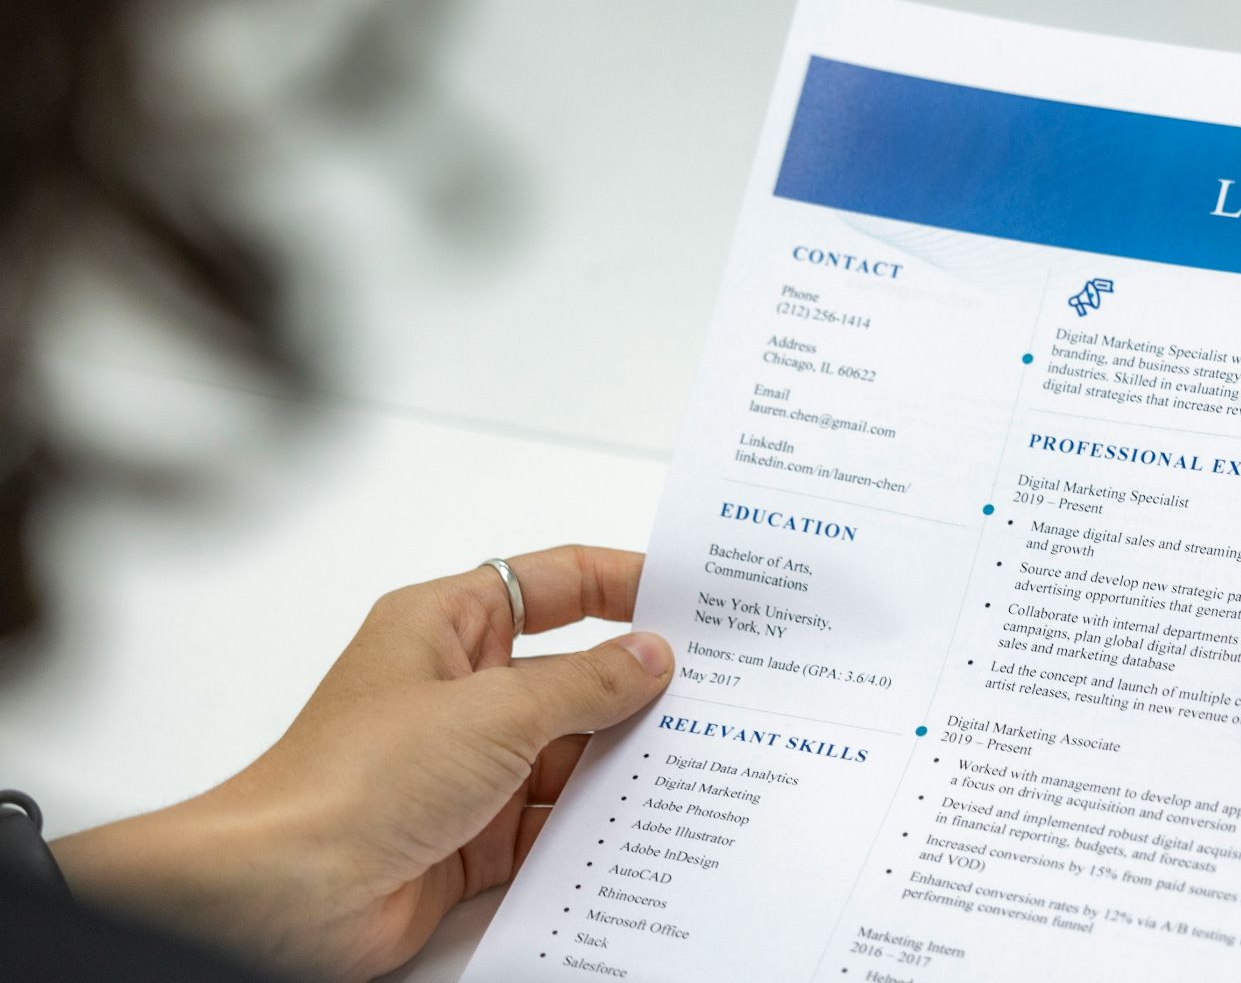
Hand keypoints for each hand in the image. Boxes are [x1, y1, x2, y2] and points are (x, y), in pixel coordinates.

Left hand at [51, 546, 673, 981]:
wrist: (286, 896)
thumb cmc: (353, 780)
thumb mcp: (496, 711)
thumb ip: (585, 684)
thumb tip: (650, 657)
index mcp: (447, 627)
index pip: (553, 584)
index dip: (622, 582)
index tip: (690, 596)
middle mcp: (458, 690)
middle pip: (571, 673)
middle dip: (636, 685)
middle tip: (716, 688)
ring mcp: (467, 765)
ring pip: (570, 751)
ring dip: (620, 761)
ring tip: (697, 758)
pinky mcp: (473, 834)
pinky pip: (554, 820)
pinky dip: (594, 824)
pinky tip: (645, 823)